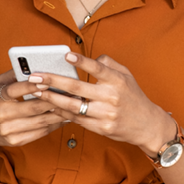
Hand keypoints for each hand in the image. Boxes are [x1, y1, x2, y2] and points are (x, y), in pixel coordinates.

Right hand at [0, 70, 65, 159]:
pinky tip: (64, 117)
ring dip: (59, 113)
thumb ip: (15, 73)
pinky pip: (40, 132)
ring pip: (40, 121)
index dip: (32, 86)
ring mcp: (9, 130)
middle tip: (71, 92)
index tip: (47, 80)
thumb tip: (36, 64)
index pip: (16, 90)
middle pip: (33, 107)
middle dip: (54, 99)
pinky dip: (54, 124)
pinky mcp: (16, 141)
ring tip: (72, 104)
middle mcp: (2, 115)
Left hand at [28, 53, 174, 155]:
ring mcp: (105, 115)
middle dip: (53, 81)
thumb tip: (88, 58)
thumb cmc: (133, 96)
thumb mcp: (126, 74)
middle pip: (77, 88)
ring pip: (73, 107)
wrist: (147, 125)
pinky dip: (62, 112)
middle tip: (35, 76)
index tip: (66, 55)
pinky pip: (77, 120)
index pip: (97, 68)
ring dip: (52, 98)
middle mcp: (111, 97)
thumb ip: (107, 63)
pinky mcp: (101, 129)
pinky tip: (49, 105)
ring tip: (36, 91)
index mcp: (117, 80)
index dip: (82, 62)